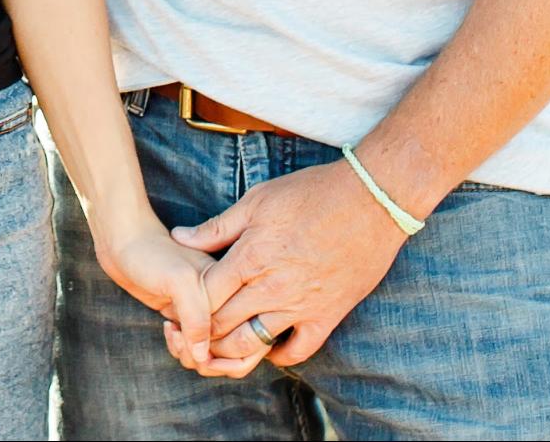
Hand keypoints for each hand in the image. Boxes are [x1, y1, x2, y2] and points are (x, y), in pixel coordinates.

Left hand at [91, 213, 218, 371]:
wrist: (126, 239)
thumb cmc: (152, 252)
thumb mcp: (180, 280)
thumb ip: (197, 316)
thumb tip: (203, 356)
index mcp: (232, 288)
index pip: (240, 337)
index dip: (216, 350)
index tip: (186, 337)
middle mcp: (225, 300)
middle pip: (231, 351)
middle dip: (204, 357)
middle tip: (178, 337)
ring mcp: (209, 308)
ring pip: (213, 352)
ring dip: (191, 354)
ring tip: (173, 334)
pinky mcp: (191, 313)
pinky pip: (196, 345)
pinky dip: (183, 347)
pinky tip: (169, 330)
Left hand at [172, 161, 413, 374]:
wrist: (372, 200)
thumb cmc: (313, 193)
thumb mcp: (258, 200)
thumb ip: (217, 227)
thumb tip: (179, 237)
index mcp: (250, 257)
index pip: (203, 297)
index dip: (184, 306)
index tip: (177, 306)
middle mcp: (272, 288)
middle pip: (221, 326)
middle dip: (199, 333)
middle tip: (188, 332)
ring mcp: (300, 306)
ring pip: (252, 346)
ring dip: (229, 352)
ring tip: (218, 346)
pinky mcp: (326, 316)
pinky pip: (297, 351)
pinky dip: (276, 356)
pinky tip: (265, 347)